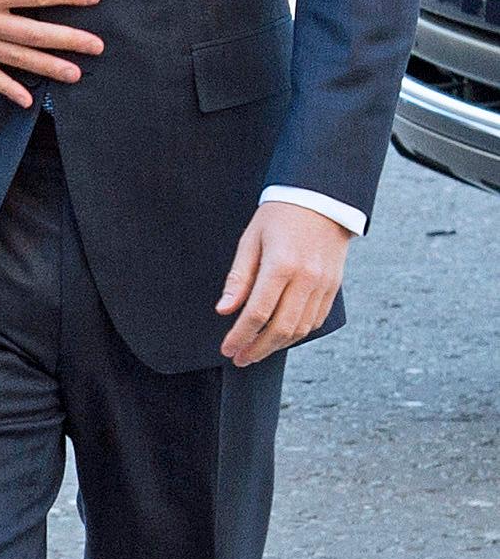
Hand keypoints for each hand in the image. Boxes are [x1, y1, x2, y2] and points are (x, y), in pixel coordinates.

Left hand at [216, 201, 351, 367]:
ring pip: (301, 329)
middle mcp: (307, 278)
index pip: (257, 313)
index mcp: (281, 265)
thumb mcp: (250, 241)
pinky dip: (297, 333)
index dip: (240, 336)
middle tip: (240, 358)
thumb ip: (238, 278)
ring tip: (256, 351)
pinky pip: (316, 320)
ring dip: (277, 346)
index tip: (227, 348)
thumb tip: (224, 310)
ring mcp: (324, 284)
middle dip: (257, 349)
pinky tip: (280, 336)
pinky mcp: (334, 287)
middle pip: (281, 328)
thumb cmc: (279, 217)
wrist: (321, 200)